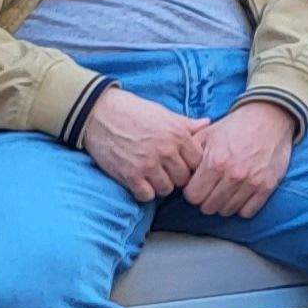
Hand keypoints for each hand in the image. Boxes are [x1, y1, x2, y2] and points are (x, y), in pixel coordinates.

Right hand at [76, 86, 202, 202]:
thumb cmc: (133, 111)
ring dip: (161, 185)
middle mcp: (166, 151)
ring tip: (153, 176)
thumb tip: (207, 123)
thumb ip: (186, 123)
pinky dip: (145, 192)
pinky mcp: (130, 175)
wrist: (100, 113)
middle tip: (168, 172)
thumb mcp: (164, 113)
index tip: (184, 164)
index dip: (192, 164)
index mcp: (178, 134)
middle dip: (178, 176)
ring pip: (167, 189)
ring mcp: (148, 165)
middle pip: (184, 178)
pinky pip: (147, 196)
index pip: (199, 161)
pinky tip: (141, 182)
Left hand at [180, 99, 298, 219]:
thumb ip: (190, 153)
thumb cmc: (235, 126)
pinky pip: (248, 212)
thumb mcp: (207, 133)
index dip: (192, 191)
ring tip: (224, 191)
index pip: (193, 196)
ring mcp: (252, 182)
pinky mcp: (267, 186)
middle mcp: (233, 175)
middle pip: (208, 207)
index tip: (197, 185)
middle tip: (210, 189)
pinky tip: (239, 195)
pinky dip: (241, 207)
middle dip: (205, 199)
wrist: (270, 117)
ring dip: (223, 204)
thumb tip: (179, 172)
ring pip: (227, 211)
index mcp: (215, 162)